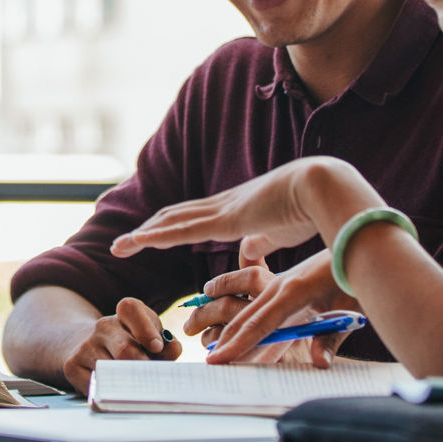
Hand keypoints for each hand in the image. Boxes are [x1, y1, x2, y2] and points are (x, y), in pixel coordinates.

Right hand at [62, 297, 179, 394]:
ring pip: (111, 371)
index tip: (157, 347)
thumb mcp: (147, 337)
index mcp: (123, 314)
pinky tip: (116, 390)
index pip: (131, 309)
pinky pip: (96, 386)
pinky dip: (110, 392)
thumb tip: (174, 348)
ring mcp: (85, 346)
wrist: (81, 344)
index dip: (146, 329)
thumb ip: (165, 344)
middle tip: (151, 378)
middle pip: (125, 349)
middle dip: (142, 367)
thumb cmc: (126, 343)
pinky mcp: (72, 366)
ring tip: (136, 386)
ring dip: (128, 383)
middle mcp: (103, 326)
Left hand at [111, 158, 363, 261]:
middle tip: (123, 243)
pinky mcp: (225, 220)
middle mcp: (223, 205)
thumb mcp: (280, 232)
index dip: (171, 227)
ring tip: (118, 246)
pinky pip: (183, 230)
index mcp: (237, 209)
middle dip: (148, 230)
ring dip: (143, 234)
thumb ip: (262, 242)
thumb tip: (248, 253)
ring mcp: (222, 210)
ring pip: (171, 222)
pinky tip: (138, 241)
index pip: (195, 217)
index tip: (150, 237)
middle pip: (175, 216)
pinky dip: (157, 236)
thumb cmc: (311, 209)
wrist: (324, 188)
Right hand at [202, 250, 356, 364]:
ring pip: (247, 309)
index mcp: (293, 292)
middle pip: (245, 317)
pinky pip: (257, 303)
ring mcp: (280, 282)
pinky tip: (232, 328)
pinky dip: (242, 318)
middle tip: (207, 362)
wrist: (357, 242)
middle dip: (224, 340)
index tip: (217, 360)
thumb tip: (319, 364)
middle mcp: (280, 285)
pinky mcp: (284, 283)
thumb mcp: (349, 309)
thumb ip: (331, 339)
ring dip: (227, 328)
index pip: (259, 324)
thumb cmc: (355, 278)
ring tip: (207, 343)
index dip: (237, 345)